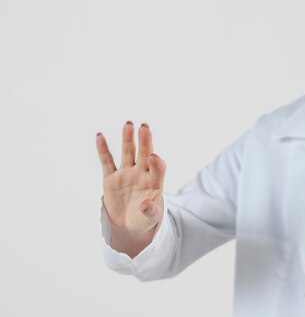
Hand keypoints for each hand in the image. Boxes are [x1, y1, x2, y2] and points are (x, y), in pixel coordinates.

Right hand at [96, 121, 165, 240]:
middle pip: (145, 153)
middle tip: (144, 127)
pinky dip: (103, 149)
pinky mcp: (111, 178)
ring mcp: (126, 174)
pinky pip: (106, 161)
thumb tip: (146, 204)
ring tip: (128, 124)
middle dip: (145, 141)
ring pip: (128, 152)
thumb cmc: (144, 219)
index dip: (156, 162)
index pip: (158, 167)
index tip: (153, 157)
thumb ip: (151, 211)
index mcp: (154, 182)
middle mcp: (141, 173)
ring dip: (128, 139)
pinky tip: (100, 136)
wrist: (129, 225)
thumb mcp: (151, 218)